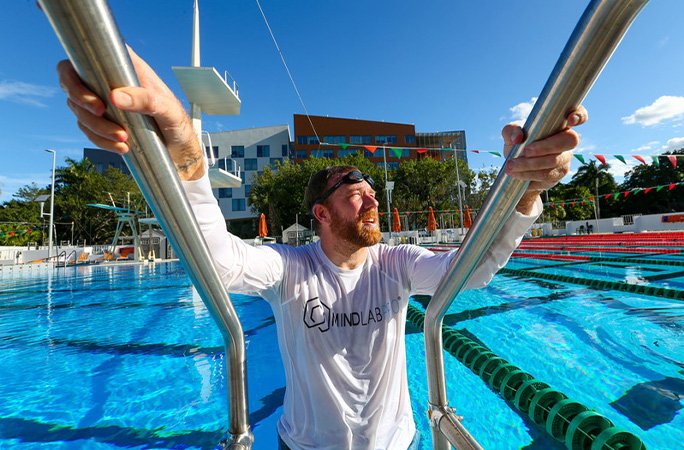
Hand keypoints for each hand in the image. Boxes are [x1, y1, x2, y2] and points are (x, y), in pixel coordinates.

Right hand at [57, 47, 204, 179]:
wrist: (179, 149)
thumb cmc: (178, 123)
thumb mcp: (169, 110)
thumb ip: (148, 100)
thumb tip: (115, 96)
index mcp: (126, 67)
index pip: (88, 57)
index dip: (76, 74)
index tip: (95, 100)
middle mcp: (109, 81)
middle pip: (72, 83)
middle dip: (82, 104)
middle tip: (101, 115)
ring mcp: (103, 102)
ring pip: (79, 110)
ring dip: (96, 128)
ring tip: (123, 139)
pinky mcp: (103, 122)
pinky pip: (88, 130)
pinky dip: (101, 141)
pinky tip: (121, 147)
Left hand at [502, 107, 587, 212]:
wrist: (514, 169)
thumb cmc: (517, 144)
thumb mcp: (510, 134)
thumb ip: (512, 130)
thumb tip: (517, 138)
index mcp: (559, 124)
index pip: (579, 115)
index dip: (579, 116)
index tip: (571, 119)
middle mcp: (567, 141)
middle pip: (569, 141)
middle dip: (546, 146)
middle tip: (525, 151)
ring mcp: (565, 159)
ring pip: (554, 162)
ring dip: (530, 165)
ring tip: (511, 166)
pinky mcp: (558, 175)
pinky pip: (547, 177)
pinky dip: (529, 176)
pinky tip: (517, 175)